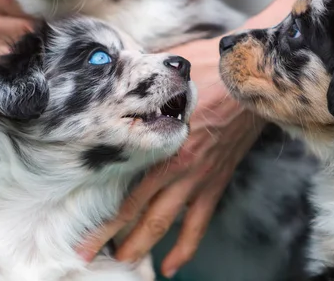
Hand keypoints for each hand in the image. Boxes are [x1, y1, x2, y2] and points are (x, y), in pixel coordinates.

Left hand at [77, 35, 265, 278]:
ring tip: (125, 262)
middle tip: (91, 257)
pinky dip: (187, 246)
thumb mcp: (165, 79)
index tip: (84, 241)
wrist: (250, 83)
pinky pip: (200, 224)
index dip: (104, 225)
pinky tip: (173, 266)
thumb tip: (117, 82)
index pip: (127, 197)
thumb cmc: (207, 73)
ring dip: (144, 246)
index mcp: (163, 147)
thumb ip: (141, 88)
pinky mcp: (215, 183)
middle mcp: (178, 170)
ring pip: (167, 224)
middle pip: (143, 217)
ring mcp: (198, 180)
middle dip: (116, 241)